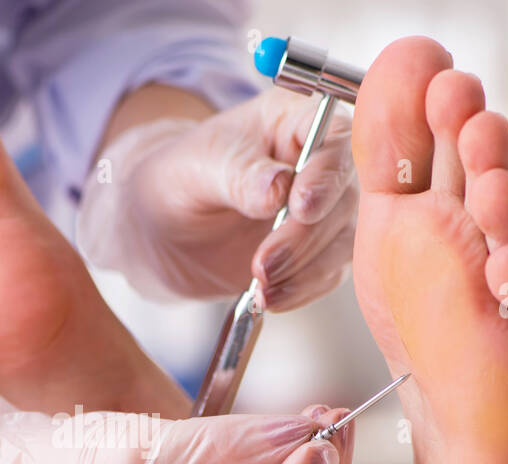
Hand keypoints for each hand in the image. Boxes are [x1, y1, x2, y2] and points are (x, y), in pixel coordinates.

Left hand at [77, 87, 357, 311]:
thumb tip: (280, 188)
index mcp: (295, 121)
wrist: (164, 229)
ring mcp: (324, 211)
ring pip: (341, 241)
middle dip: (305, 236)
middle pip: (343, 197)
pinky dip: (301, 290)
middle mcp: (321, 163)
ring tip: (261, 287)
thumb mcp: (197, 166)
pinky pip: (326, 274)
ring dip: (305, 270)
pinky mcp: (317, 252)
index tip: (300, 207)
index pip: (334, 139)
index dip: (325, 175)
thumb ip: (238, 173)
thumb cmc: (179, 178)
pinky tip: (269, 298)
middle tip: (265, 262)